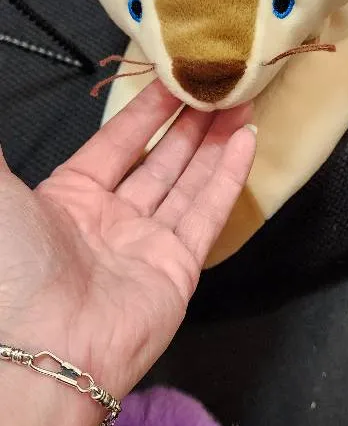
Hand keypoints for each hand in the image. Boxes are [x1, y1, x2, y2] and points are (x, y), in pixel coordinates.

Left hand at [0, 81, 254, 398]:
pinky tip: (245, 141)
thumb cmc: (16, 265)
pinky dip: (228, 176)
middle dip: (189, 121)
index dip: (146, 109)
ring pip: (189, 181)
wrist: (43, 350)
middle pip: (159, 159)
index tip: (173, 76)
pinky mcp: (178, 268)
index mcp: (69, 198)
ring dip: (214, 142)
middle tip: (218, 84)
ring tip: (240, 101)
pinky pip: (208, 212)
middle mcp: (111, 219)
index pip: (117, 141)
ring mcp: (147, 245)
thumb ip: (2, 155)